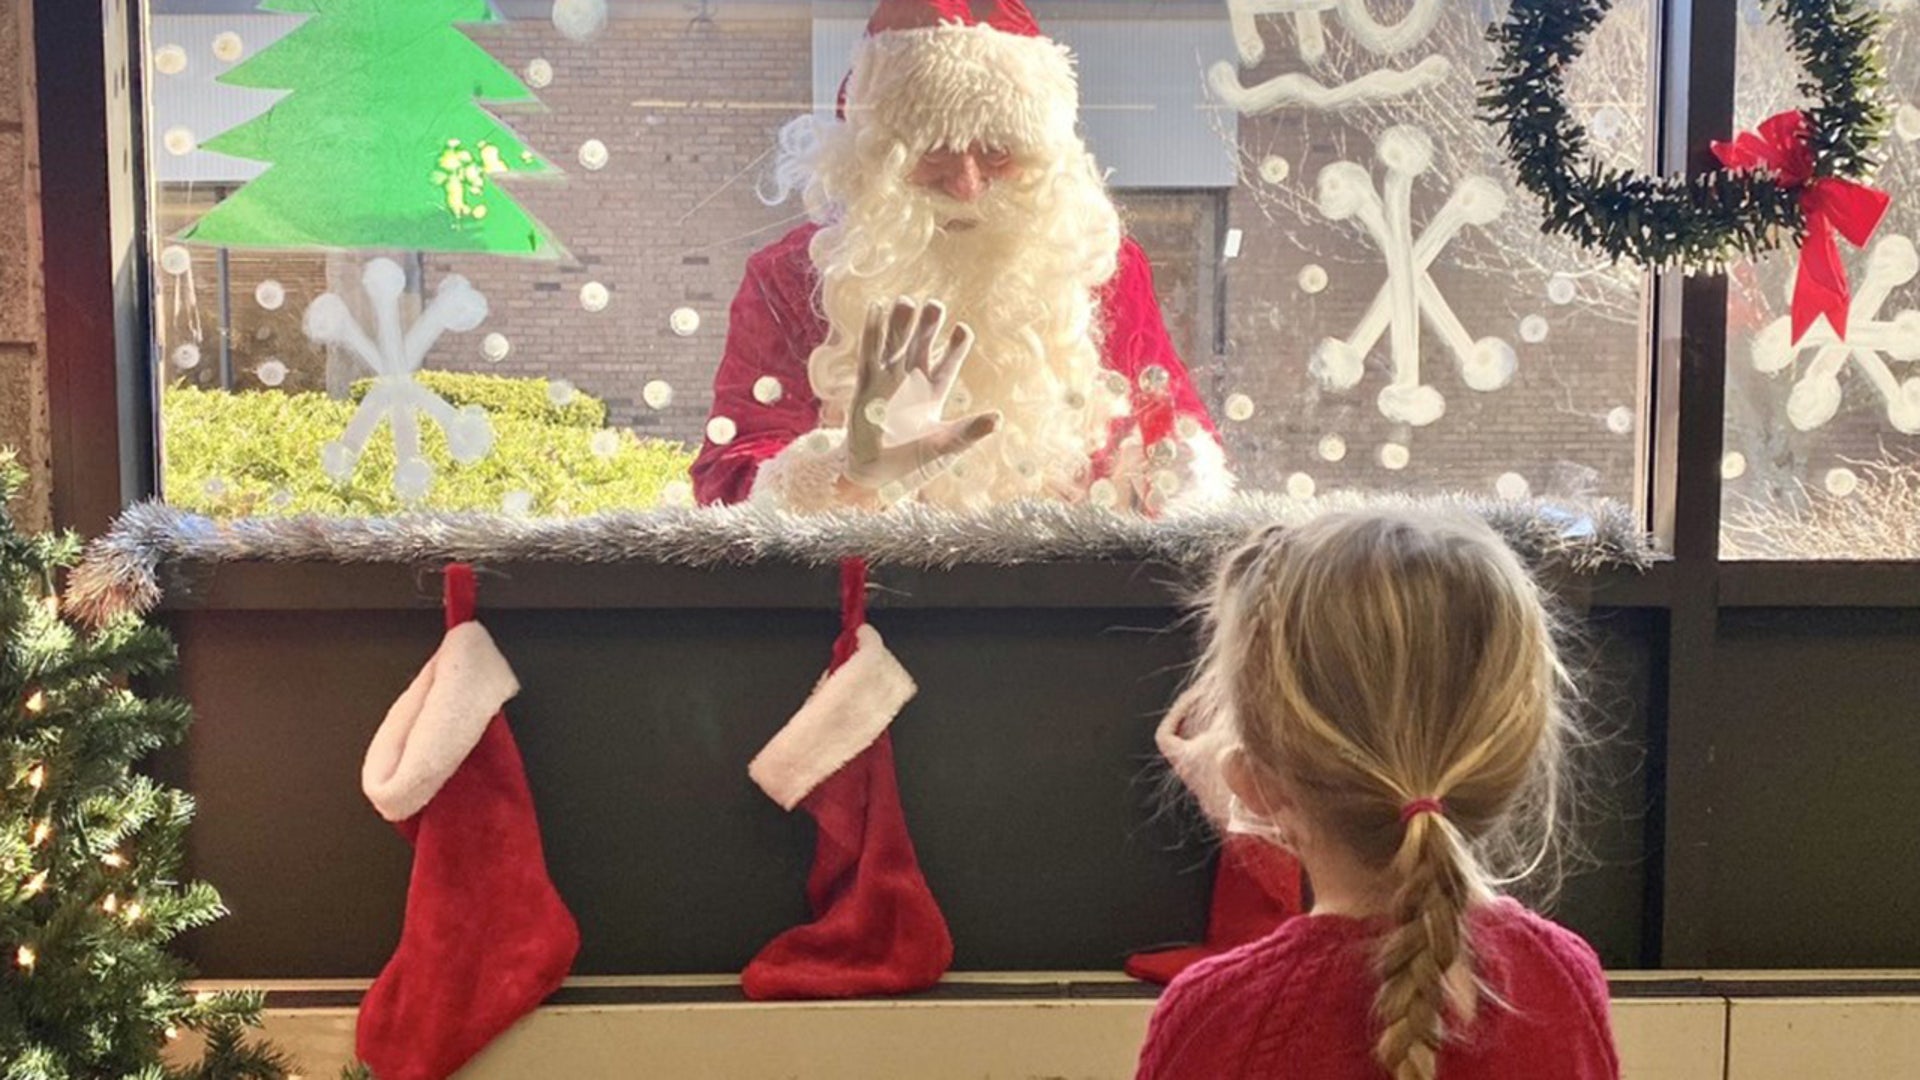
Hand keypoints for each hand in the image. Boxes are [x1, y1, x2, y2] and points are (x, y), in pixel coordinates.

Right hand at [844, 298, 1000, 497]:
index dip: (955, 345)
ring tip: (906, 301)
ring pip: (895, 345)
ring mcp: (887, 381)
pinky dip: (871, 333)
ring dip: (899, 324)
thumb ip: (969, 431)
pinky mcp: (866, 386)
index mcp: (933, 392)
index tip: (962, 329)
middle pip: (921, 345)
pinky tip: (875, 310)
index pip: (947, 362)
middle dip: (927, 326)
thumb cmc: (913, 461)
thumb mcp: (946, 445)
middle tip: (934, 305)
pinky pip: (869, 355)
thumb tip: (998, 419)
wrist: (877, 475)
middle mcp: (911, 381)